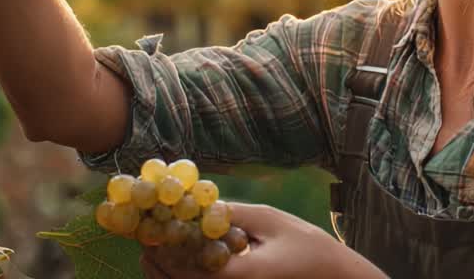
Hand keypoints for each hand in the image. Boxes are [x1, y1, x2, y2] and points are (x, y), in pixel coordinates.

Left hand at [139, 203, 385, 278]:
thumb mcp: (268, 219)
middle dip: (158, 264)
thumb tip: (194, 203)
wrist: (330, 275)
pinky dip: (187, 275)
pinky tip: (184, 258)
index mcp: (239, 275)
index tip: (147, 231)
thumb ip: (231, 214)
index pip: (187, 267)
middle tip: (144, 241)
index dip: (162, 250)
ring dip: (168, 273)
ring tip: (154, 251)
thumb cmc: (304, 245)